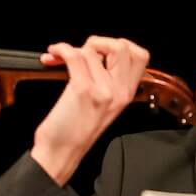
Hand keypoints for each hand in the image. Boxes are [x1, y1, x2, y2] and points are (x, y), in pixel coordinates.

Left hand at [30, 36, 150, 185]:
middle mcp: (119, 92)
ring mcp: (103, 90)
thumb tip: (97, 53)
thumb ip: (110, 81)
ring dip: (72, 49)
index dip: (121, 46)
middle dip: (99, 42)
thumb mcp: (104, 106)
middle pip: (122, 46)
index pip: (141, 56)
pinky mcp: (83, 90)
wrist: (61, 152)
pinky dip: (60, 49)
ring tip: (62, 58)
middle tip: (84, 53)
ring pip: (92, 50)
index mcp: (126, 94)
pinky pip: (74, 55)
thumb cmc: (75, 131)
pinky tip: (54, 54)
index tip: (103, 52)